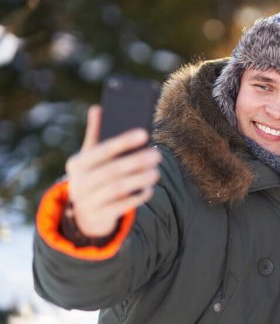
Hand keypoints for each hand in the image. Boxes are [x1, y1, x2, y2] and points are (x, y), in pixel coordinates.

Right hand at [65, 105, 161, 236]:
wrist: (85, 213)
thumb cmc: (93, 176)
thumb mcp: (90, 157)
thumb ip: (95, 135)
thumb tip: (98, 107)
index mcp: (78, 163)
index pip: (102, 149)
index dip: (123, 141)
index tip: (144, 133)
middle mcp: (79, 182)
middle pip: (112, 170)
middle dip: (137, 161)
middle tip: (157, 155)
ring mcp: (88, 201)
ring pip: (118, 188)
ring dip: (140, 179)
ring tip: (156, 172)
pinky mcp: (99, 216)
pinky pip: (122, 206)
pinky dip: (137, 197)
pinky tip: (149, 189)